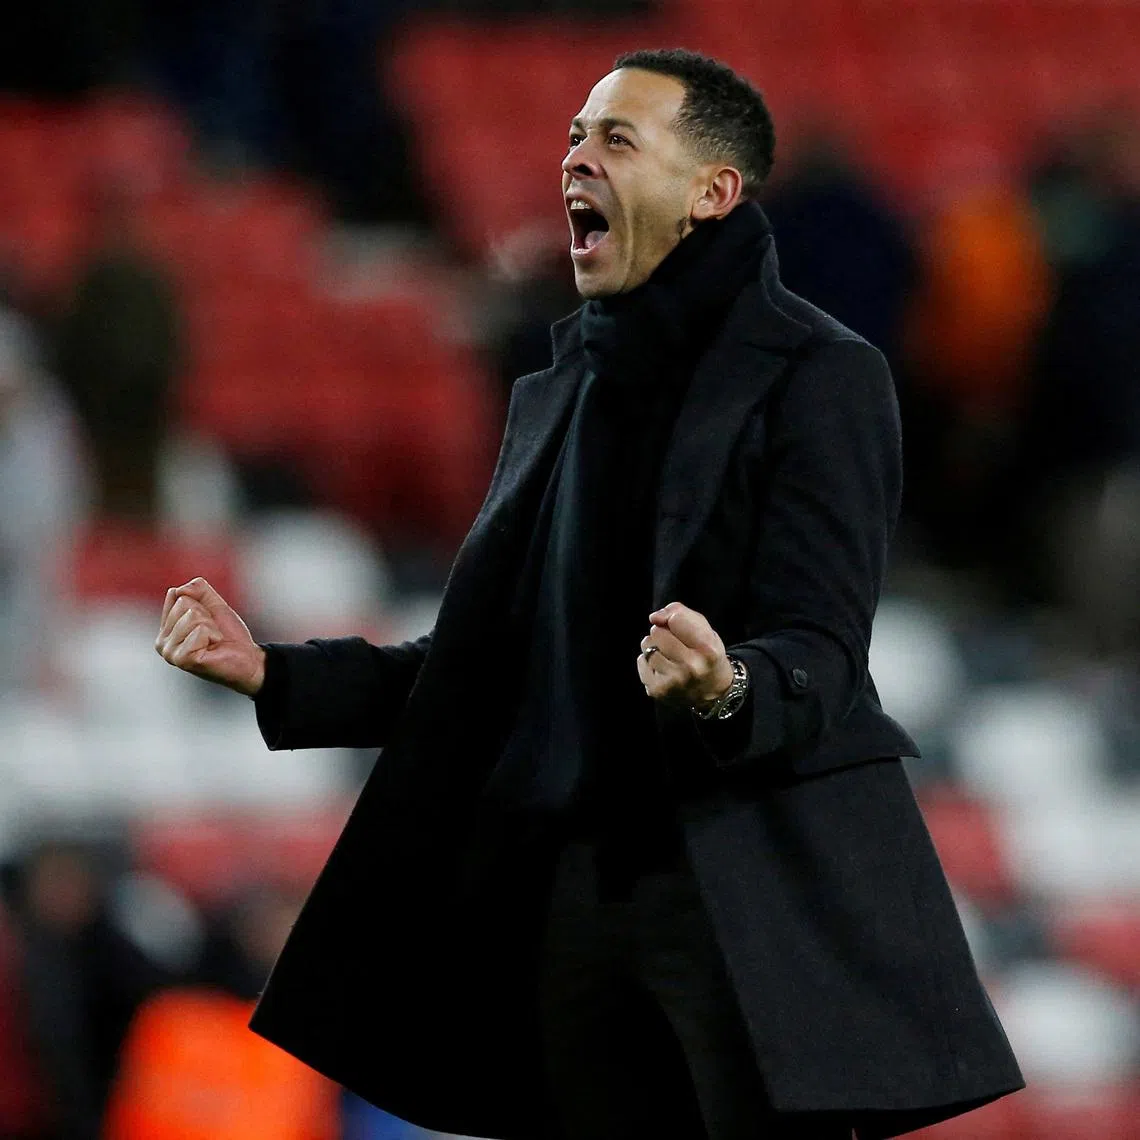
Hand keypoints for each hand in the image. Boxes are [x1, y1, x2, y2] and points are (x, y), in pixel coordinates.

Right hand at [155, 578, 265, 696]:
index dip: (201, 604)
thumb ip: (197, 589)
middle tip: (213, 633)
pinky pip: (200, 630)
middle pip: (184, 603)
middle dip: (206, 615)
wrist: (247, 657)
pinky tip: (213, 648)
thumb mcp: (213, 604)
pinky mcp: (182, 659)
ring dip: (211, 626)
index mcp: (165, 628)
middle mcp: (161, 642)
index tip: (208, 620)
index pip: (177, 595)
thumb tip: (176, 590)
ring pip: (192, 616)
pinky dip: (213, 635)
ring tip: (213, 641)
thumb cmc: (228, 634)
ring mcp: (170, 653)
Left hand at [636, 602, 734, 710]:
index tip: (679, 626)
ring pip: (647, 646)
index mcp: (707, 650)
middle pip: (657, 631)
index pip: (676, 618)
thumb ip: (680, 613)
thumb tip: (654, 617)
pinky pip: (641, 661)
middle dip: (663, 632)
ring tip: (669, 656)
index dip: (674, 618)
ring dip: (654, 646)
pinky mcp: (657, 690)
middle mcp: (691, 667)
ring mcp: (673, 681)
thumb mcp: (705, 629)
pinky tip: (663, 668)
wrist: (712, 691)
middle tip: (675, 643)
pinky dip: (648, 661)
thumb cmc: (706, 654)